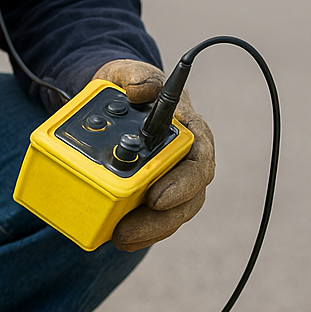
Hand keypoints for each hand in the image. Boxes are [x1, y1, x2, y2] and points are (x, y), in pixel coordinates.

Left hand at [92, 59, 215, 252]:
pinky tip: (119, 239)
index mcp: (187, 129)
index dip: (183, 184)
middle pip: (189, 195)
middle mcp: (185, 158)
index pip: (198, 160)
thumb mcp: (125, 72)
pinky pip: (154, 218)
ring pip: (174, 213)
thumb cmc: (128, 87)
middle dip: (162, 218)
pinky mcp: (153, 192)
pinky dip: (140, 232)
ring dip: (150, 230)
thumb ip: (135, 74)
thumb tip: (140, 90)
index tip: (156, 198)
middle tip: (129, 229)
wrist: (112, 100)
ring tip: (120, 238)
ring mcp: (171, 178)